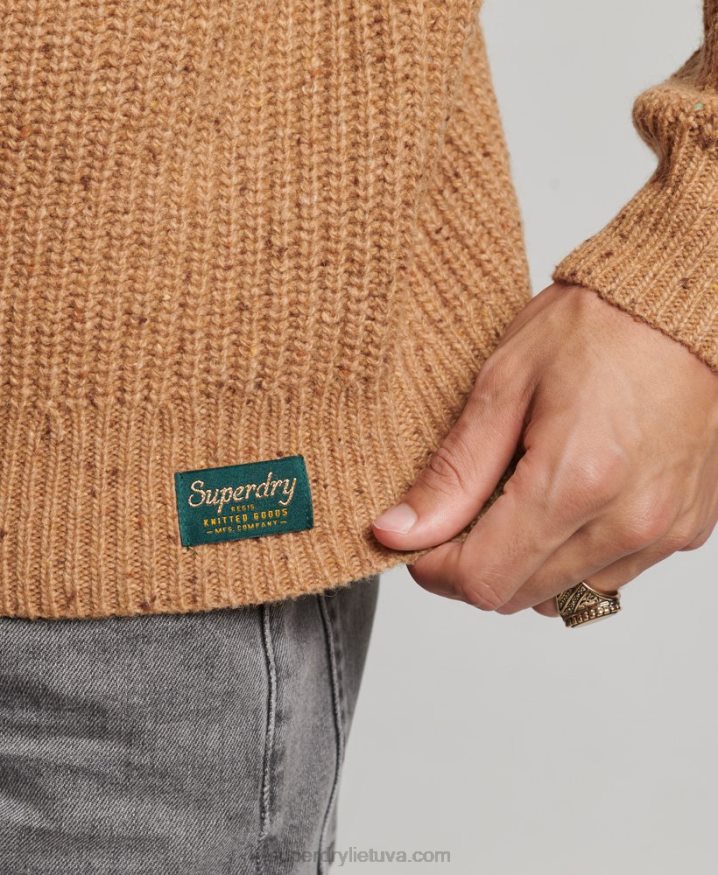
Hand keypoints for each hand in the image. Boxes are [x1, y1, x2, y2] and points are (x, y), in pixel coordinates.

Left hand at [372, 282, 717, 616]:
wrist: (683, 308)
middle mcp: (628, 521)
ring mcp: (663, 531)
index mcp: (577, 480)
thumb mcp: (504, 384)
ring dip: (525, 565)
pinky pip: (609, 576)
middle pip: (520, 597)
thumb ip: (454, 472)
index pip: (485, 580)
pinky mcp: (685, 531)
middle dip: (475, 565)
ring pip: (564, 596)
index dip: (437, 570)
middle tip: (463, 513)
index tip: (419, 542)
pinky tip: (567, 502)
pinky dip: (573, 556)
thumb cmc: (599, 327)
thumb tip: (402, 531)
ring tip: (520, 499)